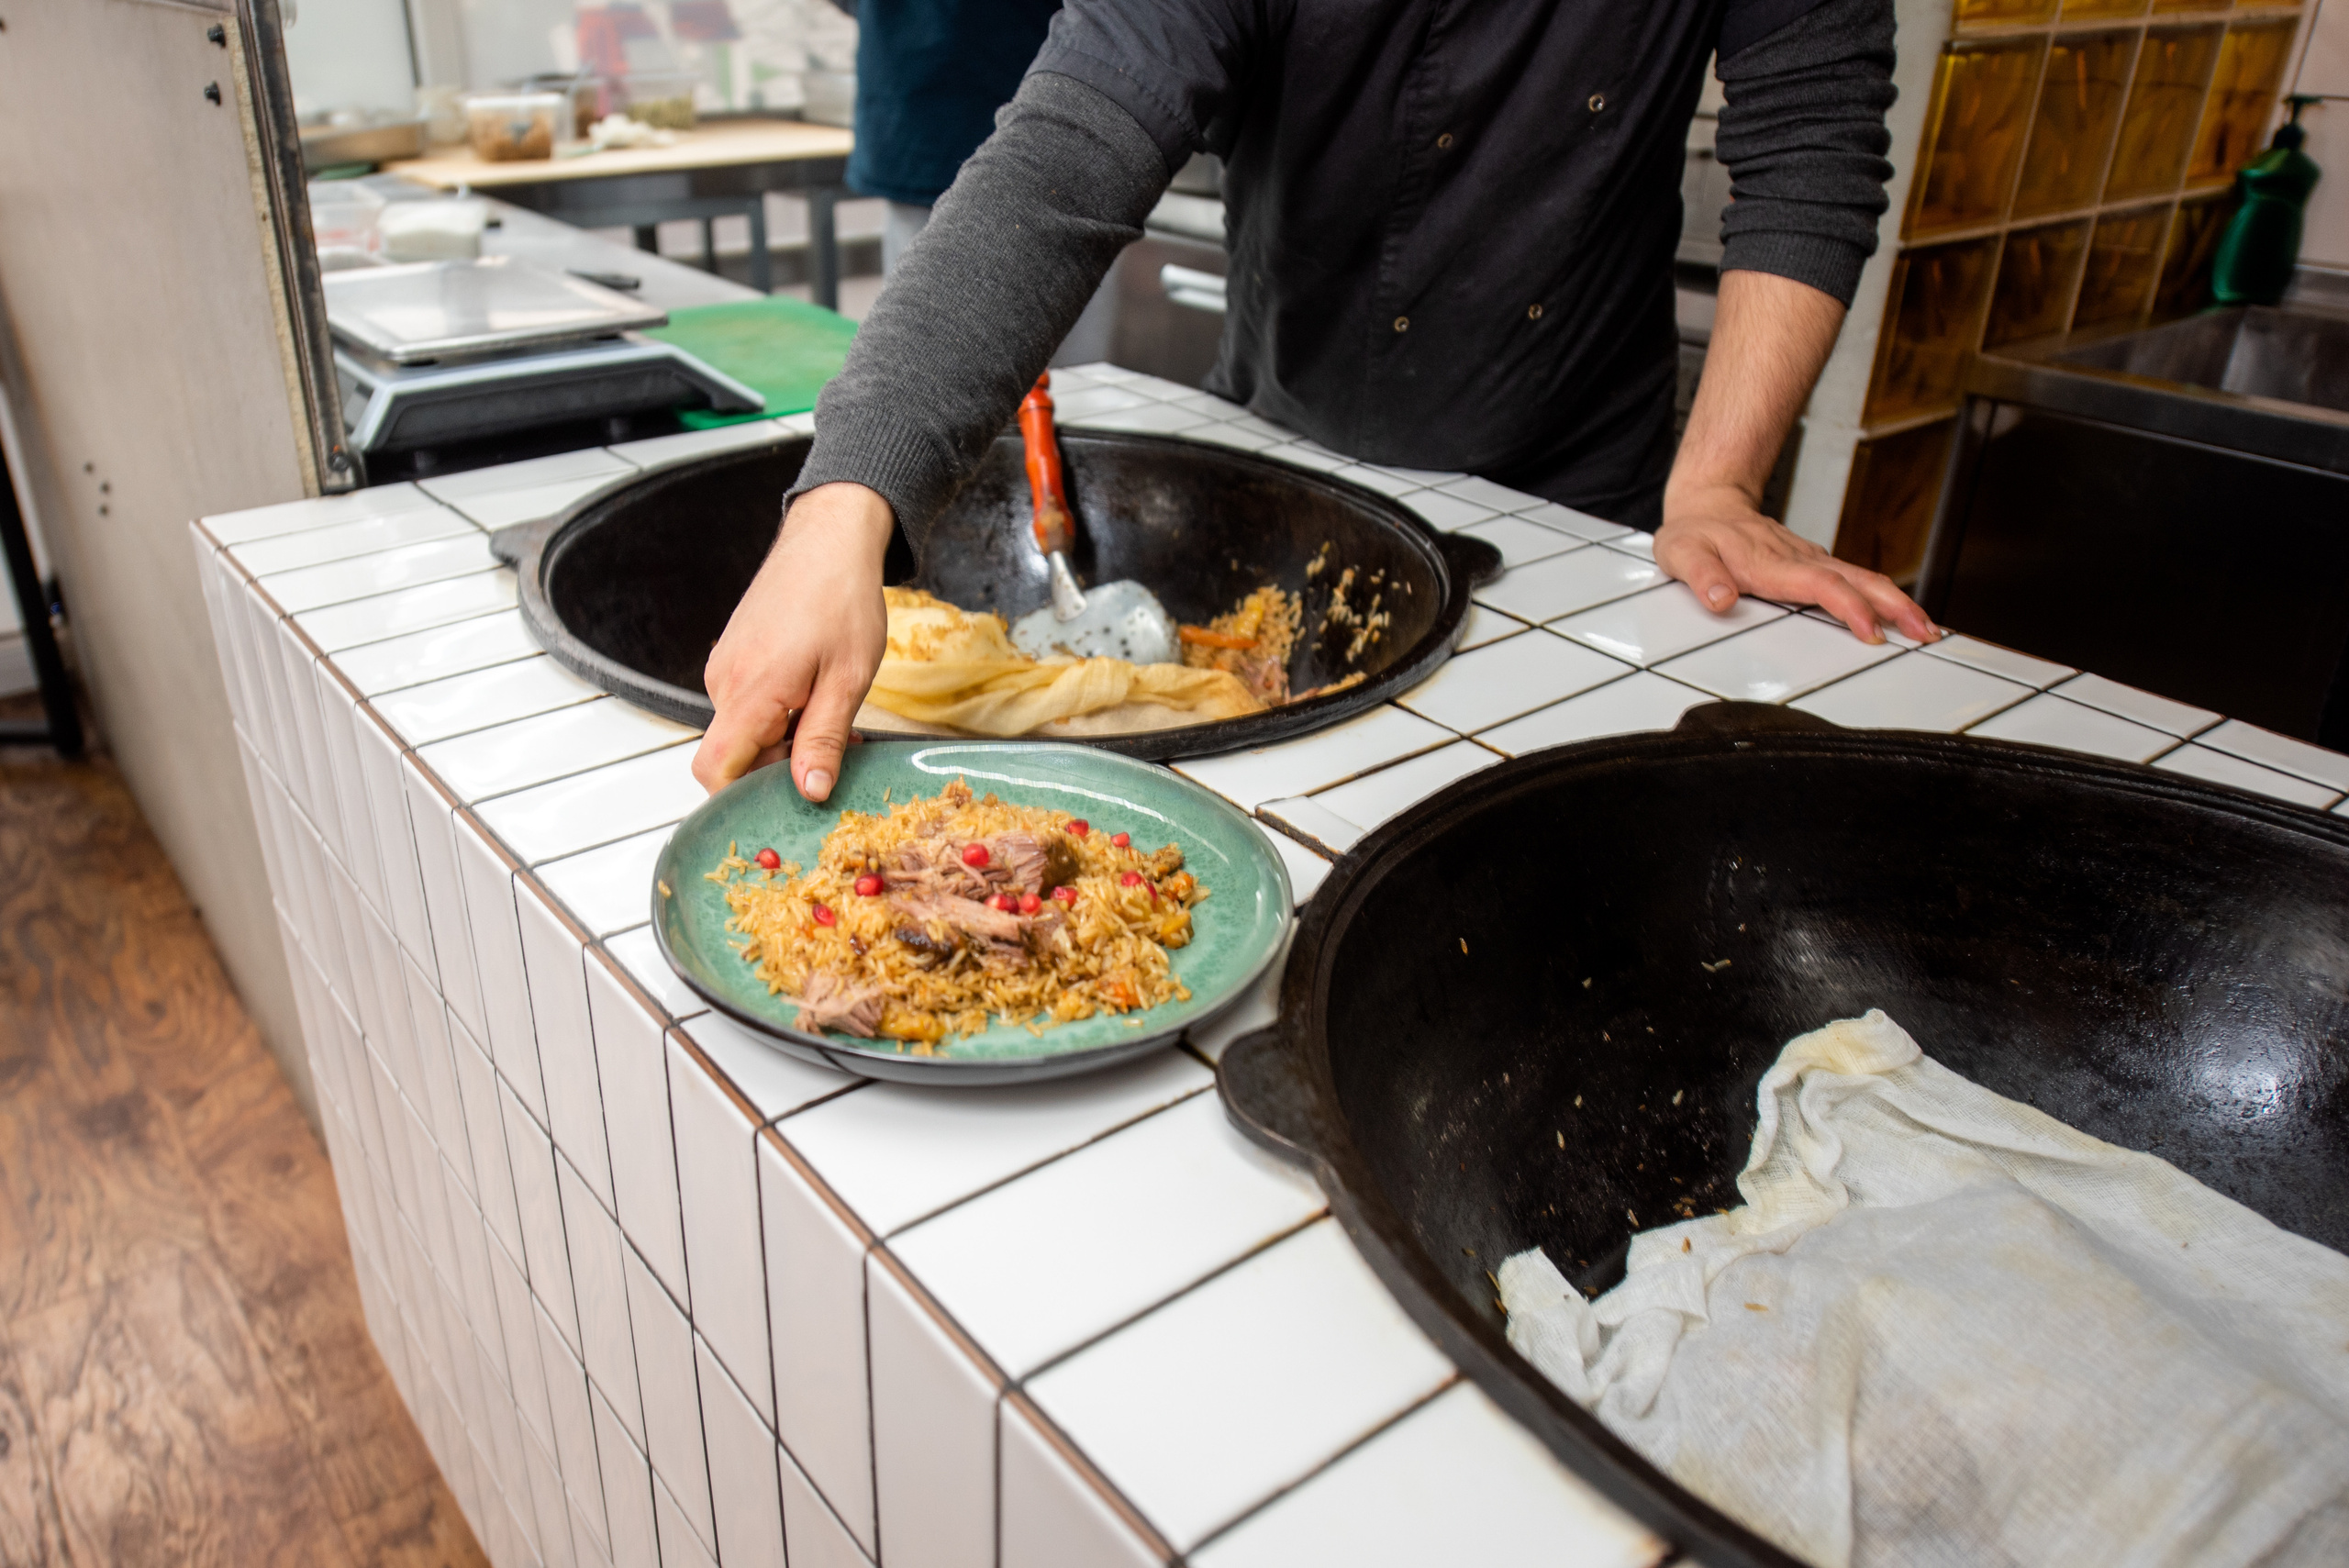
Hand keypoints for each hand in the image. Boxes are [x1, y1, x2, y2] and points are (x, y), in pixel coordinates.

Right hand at [693, 482, 893, 799]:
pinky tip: (816, 698)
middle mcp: (724, 682)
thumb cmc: (842, 599)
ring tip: (833, 717)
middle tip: (837, 756)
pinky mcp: (734, 657)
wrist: (829, 539)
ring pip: (745, 732)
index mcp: (750, 692)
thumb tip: (809, 792)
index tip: (783, 806)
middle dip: (781, 768)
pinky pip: (748, 706)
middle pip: (735, 756)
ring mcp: (725, 668)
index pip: (715, 770)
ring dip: (785, 741)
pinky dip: (778, 716)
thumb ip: (823, 739)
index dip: (741, 799)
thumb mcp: (847, 680)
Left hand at [1654, 481, 1936, 645]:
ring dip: (1896, 602)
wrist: (1708, 504)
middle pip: (1856, 580)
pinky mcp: (1814, 563)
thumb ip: (1700, 575)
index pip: (1819, 585)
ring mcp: (1810, 560)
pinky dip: (1881, 596)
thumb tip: (1719, 597)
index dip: (1848, 607)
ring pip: (1861, 578)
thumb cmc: (1694, 533)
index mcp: (1769, 563)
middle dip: (1894, 606)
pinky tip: (1899, 613)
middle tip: (1925, 631)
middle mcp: (1798, 559)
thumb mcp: (1681, 554)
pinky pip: (1853, 578)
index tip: (1870, 631)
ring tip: (1926, 627)